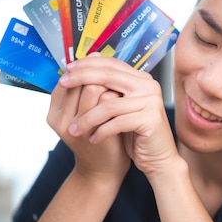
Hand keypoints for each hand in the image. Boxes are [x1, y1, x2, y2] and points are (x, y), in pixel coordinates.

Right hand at [47, 64, 129, 183]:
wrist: (103, 170)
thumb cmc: (97, 137)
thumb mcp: (85, 111)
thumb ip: (85, 89)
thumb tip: (95, 53)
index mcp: (54, 110)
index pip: (68, 76)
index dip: (86, 67)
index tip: (102, 66)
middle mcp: (58, 118)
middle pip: (80, 78)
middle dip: (99, 73)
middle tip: (114, 75)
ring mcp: (74, 125)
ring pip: (94, 87)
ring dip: (110, 84)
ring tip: (119, 88)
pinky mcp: (93, 130)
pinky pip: (107, 101)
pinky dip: (117, 96)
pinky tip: (124, 100)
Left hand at [60, 55, 181, 177]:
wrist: (157, 157)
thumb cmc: (134, 133)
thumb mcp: (118, 107)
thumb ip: (106, 89)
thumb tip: (78, 70)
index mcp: (140, 79)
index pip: (110, 64)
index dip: (87, 65)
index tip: (67, 70)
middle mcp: (148, 85)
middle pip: (109, 76)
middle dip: (82, 79)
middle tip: (64, 84)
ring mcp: (151, 101)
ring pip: (109, 104)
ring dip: (87, 118)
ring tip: (74, 129)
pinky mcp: (151, 119)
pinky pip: (117, 123)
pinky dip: (101, 132)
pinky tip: (93, 139)